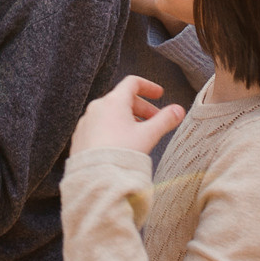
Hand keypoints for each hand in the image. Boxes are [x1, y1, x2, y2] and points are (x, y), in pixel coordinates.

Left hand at [70, 75, 185, 156]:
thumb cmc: (122, 153)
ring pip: (110, 114)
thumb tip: (179, 110)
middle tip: (155, 120)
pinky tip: (120, 144)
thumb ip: (165, 120)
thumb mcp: (148, 135)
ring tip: (138, 134)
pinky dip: (112, 129)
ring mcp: (86, 122)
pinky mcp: (80, 137)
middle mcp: (97, 107)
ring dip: (127, 119)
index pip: (132, 83)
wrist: (96, 177)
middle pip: (122, 99)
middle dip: (142, 108)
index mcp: (113, 101)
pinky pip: (99, 126)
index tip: (159, 94)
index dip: (149, 87)